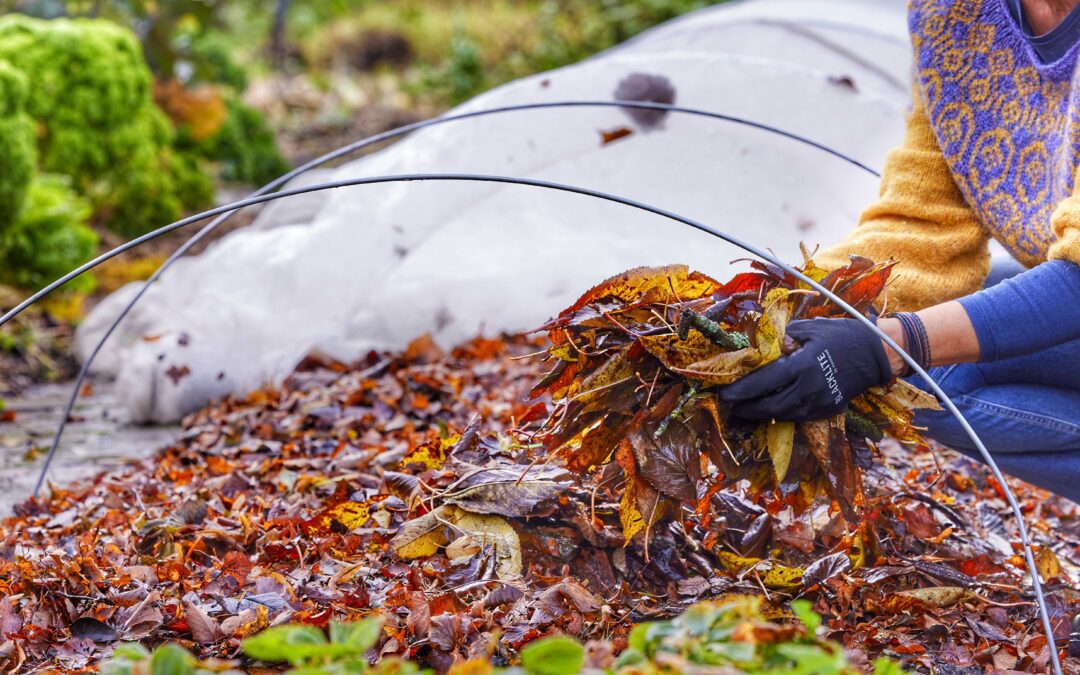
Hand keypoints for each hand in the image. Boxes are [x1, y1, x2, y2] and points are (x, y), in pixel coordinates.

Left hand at [719, 318, 891, 420]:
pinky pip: (800, 417)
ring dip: (763, 415)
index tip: (725, 394)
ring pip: (785, 416)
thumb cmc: (841, 335)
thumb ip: (785, 338)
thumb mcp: (810, 328)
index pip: (765, 382)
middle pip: (771, 407)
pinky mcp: (829, 409)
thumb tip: (764, 347)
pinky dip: (783, 415)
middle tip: (731, 407)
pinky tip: (771, 410)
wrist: (876, 353)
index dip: (742, 390)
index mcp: (803, 365)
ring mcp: (821, 402)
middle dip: (748, 409)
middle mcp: (810, 388)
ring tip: (746, 410)